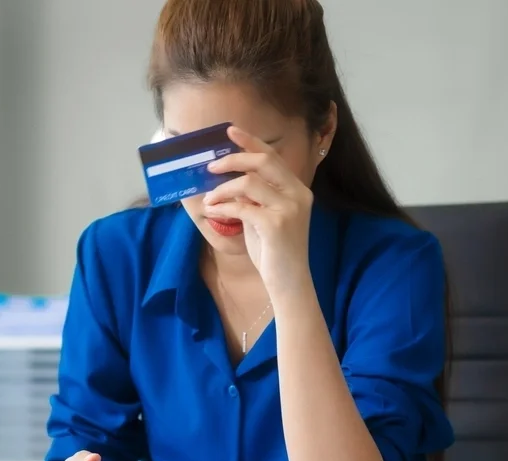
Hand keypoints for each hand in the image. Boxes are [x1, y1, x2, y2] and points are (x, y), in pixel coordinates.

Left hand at [202, 126, 314, 295]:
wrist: (288, 282)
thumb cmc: (274, 252)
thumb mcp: (262, 218)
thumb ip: (252, 198)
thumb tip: (228, 182)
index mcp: (297, 189)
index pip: (272, 156)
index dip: (251, 140)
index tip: (230, 130)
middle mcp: (297, 194)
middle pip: (262, 161)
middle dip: (233, 159)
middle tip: (211, 166)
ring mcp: (289, 208)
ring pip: (248, 183)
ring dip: (222, 189)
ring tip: (209, 200)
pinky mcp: (277, 224)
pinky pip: (242, 207)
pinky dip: (223, 208)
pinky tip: (214, 213)